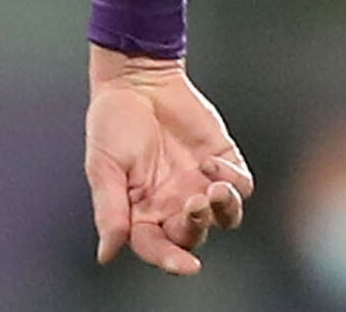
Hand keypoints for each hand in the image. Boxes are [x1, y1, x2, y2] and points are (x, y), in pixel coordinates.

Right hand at [83, 45, 252, 275]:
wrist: (137, 78)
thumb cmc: (113, 121)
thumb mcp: (104, 167)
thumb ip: (110, 211)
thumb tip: (106, 254)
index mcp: (143, 211)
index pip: (158, 247)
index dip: (172, 261)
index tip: (188, 266)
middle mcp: (174, 203)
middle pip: (195, 235)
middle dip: (196, 226)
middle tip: (192, 204)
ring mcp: (201, 183)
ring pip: (226, 217)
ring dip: (224, 210)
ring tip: (213, 189)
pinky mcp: (224, 160)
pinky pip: (242, 184)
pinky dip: (233, 178)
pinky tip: (210, 161)